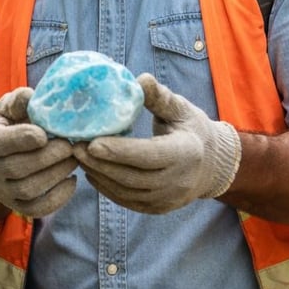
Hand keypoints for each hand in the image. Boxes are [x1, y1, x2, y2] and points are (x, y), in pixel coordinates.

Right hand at [0, 87, 76, 217]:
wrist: (1, 153)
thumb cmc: (9, 124)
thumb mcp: (8, 108)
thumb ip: (19, 100)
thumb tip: (31, 96)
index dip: (21, 139)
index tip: (44, 133)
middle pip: (16, 168)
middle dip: (47, 157)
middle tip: (70, 144)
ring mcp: (0, 191)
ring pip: (28, 189)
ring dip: (56, 173)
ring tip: (74, 158)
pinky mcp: (16, 206)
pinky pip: (37, 209)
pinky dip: (58, 197)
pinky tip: (72, 179)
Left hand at [71, 73, 241, 213]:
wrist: (212, 165)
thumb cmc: (191, 129)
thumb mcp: (180, 109)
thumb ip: (159, 97)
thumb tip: (139, 79)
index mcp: (186, 153)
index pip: (149, 155)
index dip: (119, 151)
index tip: (92, 142)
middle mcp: (178, 181)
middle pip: (133, 177)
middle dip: (101, 163)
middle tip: (75, 147)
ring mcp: (168, 199)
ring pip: (127, 192)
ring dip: (100, 175)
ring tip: (79, 157)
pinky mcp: (158, 208)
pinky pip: (128, 201)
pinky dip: (107, 188)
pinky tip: (92, 171)